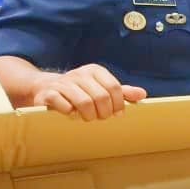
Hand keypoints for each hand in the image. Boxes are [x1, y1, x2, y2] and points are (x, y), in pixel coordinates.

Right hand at [32, 64, 146, 120]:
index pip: (114, 88)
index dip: (118, 105)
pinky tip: (71, 114)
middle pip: (101, 97)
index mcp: (95, 71)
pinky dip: (70, 113)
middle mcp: (79, 74)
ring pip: (84, 102)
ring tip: (87, 118)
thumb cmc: (81, 92)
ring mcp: (63, 82)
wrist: (47, 89)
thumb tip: (142, 94)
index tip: (116, 114)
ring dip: (88, 116)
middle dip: (104, 112)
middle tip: (101, 118)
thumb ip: (122, 92)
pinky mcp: (49, 93)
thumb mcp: (102, 89)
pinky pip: (63, 105)